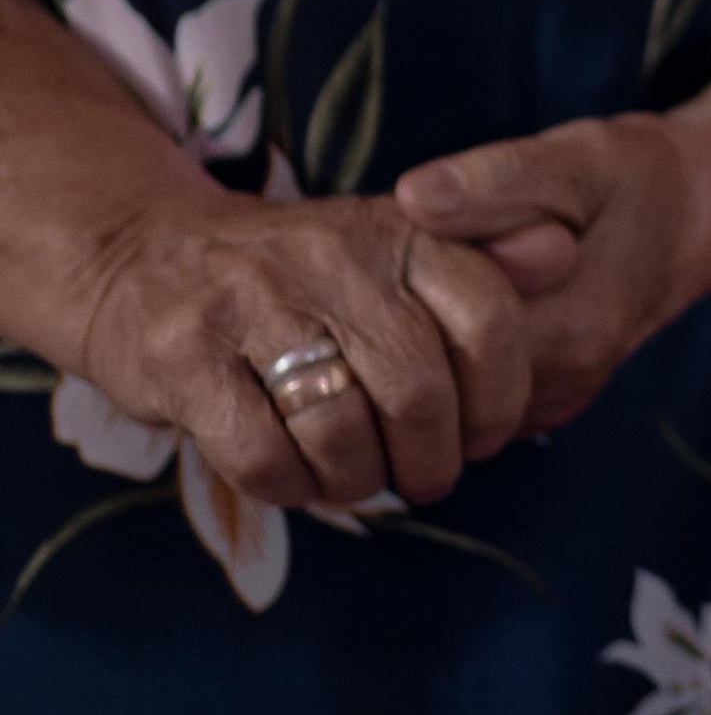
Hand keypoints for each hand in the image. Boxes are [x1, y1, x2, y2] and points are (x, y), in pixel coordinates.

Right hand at [72, 177, 532, 513]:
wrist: (142, 257)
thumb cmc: (295, 273)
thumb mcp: (390, 247)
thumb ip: (481, 260)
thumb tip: (564, 256)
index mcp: (395, 226)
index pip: (488, 316)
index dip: (501, 398)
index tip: (486, 436)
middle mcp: (328, 253)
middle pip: (418, 389)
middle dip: (430, 459)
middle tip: (421, 478)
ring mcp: (249, 301)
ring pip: (340, 431)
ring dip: (356, 480)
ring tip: (353, 476)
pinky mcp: (182, 357)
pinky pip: (262, 457)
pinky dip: (288, 488)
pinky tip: (291, 474)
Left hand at [396, 112, 699, 433]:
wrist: (693, 218)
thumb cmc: (633, 178)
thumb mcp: (575, 160)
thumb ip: (499, 181)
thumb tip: (413, 197)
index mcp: (571, 330)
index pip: (446, 335)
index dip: (415, 280)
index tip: (421, 225)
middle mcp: (561, 385)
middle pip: (443, 367)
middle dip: (420, 308)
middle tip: (428, 240)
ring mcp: (552, 403)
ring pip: (452, 384)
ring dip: (435, 329)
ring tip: (453, 264)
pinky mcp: (542, 405)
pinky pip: (471, 389)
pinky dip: (454, 347)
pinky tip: (467, 295)